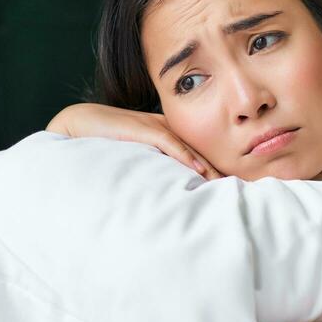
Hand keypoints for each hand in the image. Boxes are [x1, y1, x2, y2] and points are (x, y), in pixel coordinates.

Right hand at [45, 103, 223, 179]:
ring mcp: (158, 127)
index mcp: (169, 134)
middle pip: (203, 150)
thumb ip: (157, 169)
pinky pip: (171, 143)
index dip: (217, 169)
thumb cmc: (108, 143)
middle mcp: (169, 128)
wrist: (81, 124)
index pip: (200, 152)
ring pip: (192, 147)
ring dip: (210, 166)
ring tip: (227, 185)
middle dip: (221, 169)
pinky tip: (200, 170)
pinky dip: (187, 157)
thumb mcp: (139, 158)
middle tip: (240, 189)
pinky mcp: (145, 130)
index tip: (234, 188)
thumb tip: (173, 197)